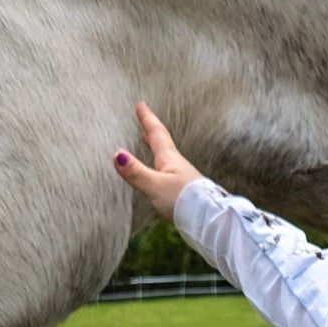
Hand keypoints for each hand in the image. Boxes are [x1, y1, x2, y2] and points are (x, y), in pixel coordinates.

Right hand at [112, 101, 202, 221]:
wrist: (209, 221)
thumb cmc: (185, 201)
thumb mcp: (155, 186)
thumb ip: (136, 172)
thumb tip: (117, 154)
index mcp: (170, 159)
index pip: (157, 134)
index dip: (148, 119)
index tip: (141, 105)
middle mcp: (177, 166)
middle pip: (162, 144)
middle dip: (152, 131)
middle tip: (144, 120)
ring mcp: (182, 178)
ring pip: (165, 158)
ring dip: (156, 148)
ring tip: (148, 144)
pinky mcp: (184, 192)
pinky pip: (168, 173)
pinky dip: (160, 167)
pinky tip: (159, 175)